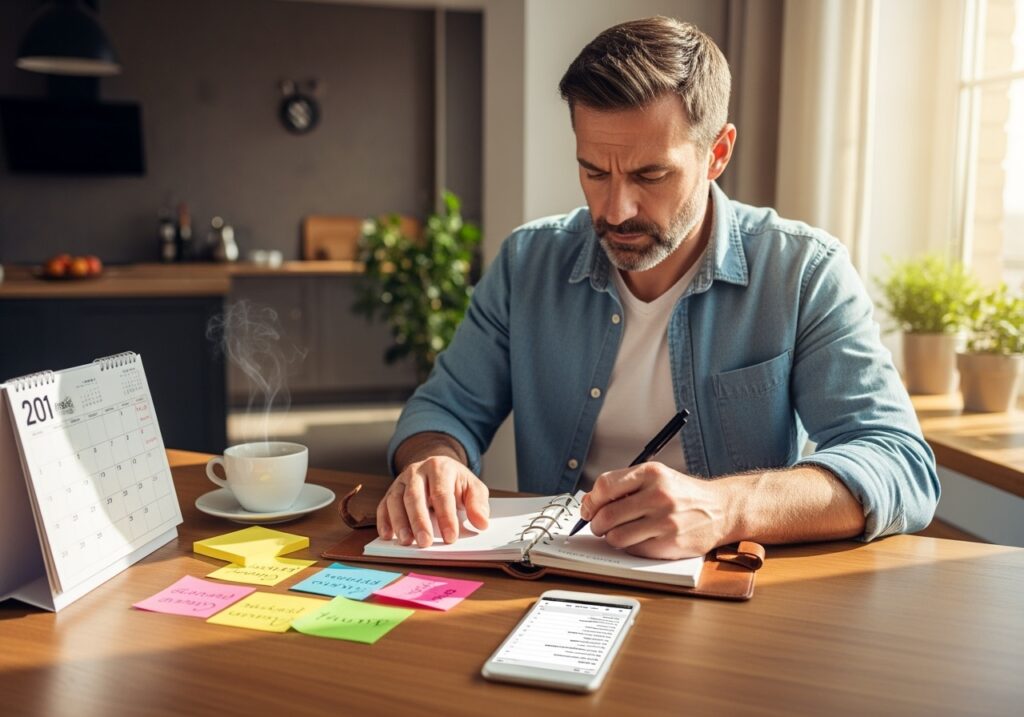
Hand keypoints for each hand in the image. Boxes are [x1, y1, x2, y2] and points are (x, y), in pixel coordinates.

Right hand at [376, 456, 488, 547]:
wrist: (437, 468)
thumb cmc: (455, 482)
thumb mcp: (473, 488)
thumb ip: (478, 503)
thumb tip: (481, 523)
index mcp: (439, 467)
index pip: (442, 493)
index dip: (446, 517)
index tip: (451, 537)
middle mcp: (417, 471)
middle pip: (415, 496)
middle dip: (419, 521)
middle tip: (425, 542)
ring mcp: (401, 480)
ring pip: (395, 500)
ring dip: (400, 522)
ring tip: (407, 542)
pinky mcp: (391, 491)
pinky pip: (384, 505)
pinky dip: (383, 521)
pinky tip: (388, 535)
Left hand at [579, 462, 731, 558]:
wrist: (722, 509)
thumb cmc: (683, 494)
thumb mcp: (656, 477)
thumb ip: (623, 485)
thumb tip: (589, 502)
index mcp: (652, 473)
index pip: (605, 486)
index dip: (591, 501)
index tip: (589, 508)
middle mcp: (659, 495)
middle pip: (607, 515)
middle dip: (596, 524)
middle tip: (598, 525)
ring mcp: (666, 521)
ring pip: (616, 537)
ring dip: (610, 538)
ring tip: (617, 533)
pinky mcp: (670, 544)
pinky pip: (634, 550)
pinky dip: (629, 547)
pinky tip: (638, 539)